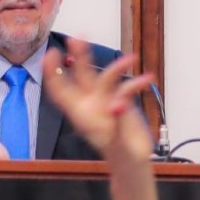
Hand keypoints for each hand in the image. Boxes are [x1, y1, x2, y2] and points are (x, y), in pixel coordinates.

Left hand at [43, 39, 154, 162]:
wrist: (134, 162)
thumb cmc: (119, 156)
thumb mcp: (117, 143)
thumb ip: (117, 123)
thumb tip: (117, 104)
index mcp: (81, 114)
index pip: (60, 90)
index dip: (53, 72)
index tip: (51, 54)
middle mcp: (91, 104)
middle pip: (81, 75)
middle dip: (79, 55)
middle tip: (78, 37)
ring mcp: (107, 101)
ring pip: (106, 77)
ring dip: (118, 66)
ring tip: (131, 59)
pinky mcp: (122, 102)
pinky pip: (127, 87)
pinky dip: (137, 83)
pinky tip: (147, 79)